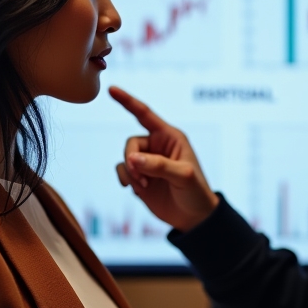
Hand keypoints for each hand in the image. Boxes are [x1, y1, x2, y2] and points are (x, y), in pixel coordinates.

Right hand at [110, 85, 219, 232]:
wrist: (194, 217)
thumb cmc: (196, 192)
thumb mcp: (183, 176)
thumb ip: (158, 165)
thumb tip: (132, 159)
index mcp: (170, 137)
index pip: (145, 114)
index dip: (128, 101)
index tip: (111, 89)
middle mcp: (157, 146)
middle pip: (131, 143)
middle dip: (132, 160)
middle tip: (142, 179)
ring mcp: (147, 162)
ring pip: (125, 158)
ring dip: (131, 173)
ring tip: (144, 187)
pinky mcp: (140, 177)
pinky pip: (123, 171)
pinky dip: (126, 180)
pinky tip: (137, 190)